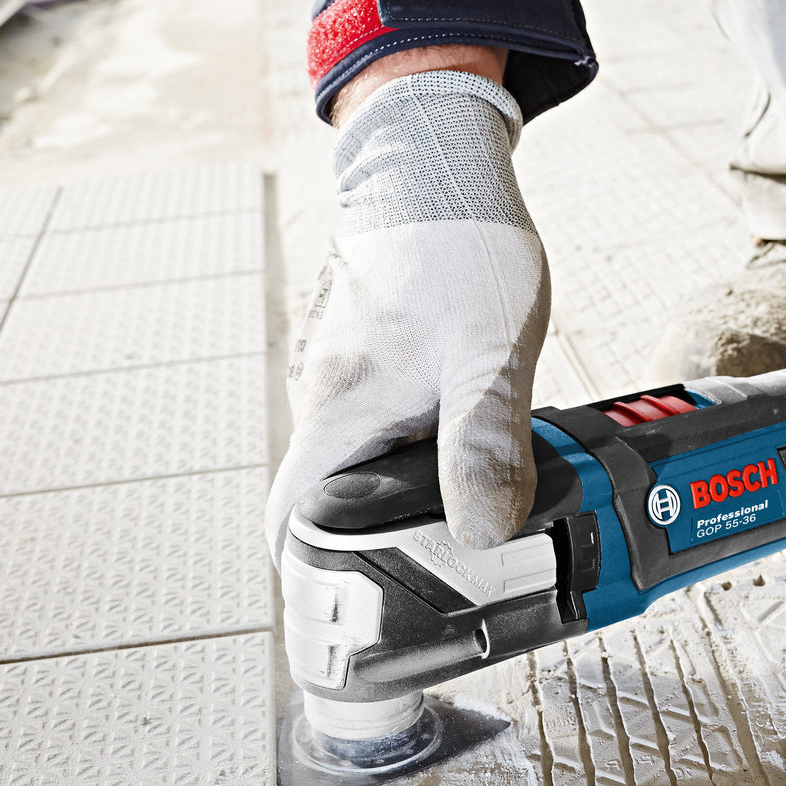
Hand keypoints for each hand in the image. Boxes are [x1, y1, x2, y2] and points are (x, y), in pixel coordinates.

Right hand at [265, 69, 548, 558]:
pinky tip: (472, 458)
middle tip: (446, 587)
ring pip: (366, 465)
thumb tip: (484, 532)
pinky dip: (423, 456)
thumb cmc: (460, 245)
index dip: (317, 583)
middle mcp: (330, 399)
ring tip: (474, 527)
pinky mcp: (381, 359)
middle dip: (380, 552)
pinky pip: (390, 427)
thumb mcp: (490, 353)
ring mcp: (352, 377)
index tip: (357, 624)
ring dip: (410, 500)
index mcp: (339, 411)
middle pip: (333, 506)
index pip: (295, 527)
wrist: (443, 162)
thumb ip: (485, 443)